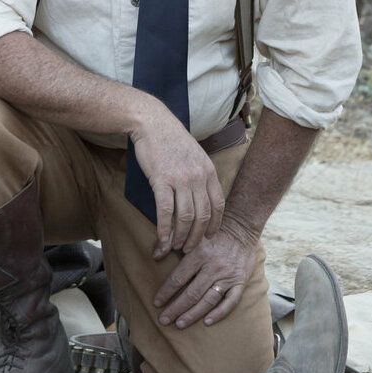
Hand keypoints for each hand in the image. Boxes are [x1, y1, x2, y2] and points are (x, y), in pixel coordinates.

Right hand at [128, 104, 223, 257]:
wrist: (153, 123)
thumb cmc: (172, 140)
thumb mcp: (196, 155)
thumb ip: (201, 175)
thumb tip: (201, 196)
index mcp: (209, 171)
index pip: (218, 205)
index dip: (215, 225)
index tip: (208, 236)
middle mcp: (198, 177)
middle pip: (203, 216)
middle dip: (196, 237)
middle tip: (189, 249)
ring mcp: (181, 179)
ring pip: (185, 218)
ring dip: (180, 237)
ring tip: (174, 248)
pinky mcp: (162, 181)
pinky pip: (166, 212)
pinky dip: (164, 230)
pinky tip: (161, 241)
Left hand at [153, 216, 260, 328]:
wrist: (242, 228)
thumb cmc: (212, 233)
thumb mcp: (191, 234)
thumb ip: (171, 244)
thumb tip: (154, 256)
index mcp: (199, 254)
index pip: (179, 278)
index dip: (166, 292)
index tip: (157, 303)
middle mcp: (213, 267)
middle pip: (191, 293)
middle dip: (175, 308)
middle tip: (164, 320)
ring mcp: (228, 276)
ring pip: (208, 300)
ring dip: (193, 314)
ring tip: (179, 324)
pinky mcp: (240, 282)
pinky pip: (230, 302)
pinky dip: (219, 313)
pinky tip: (207, 322)